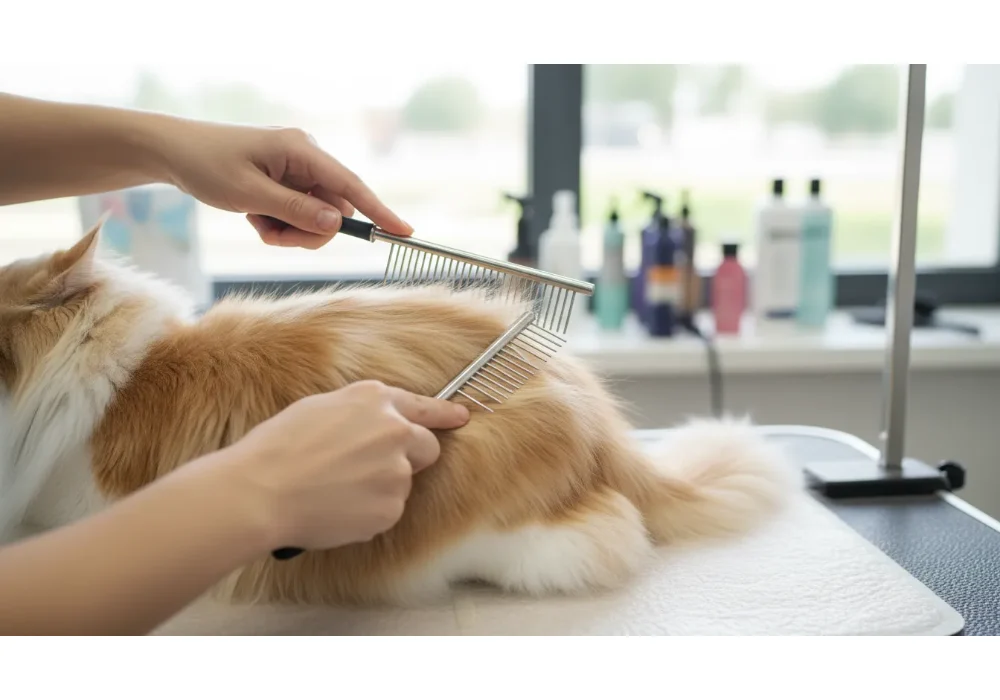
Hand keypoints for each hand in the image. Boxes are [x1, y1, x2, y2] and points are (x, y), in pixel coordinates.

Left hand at [156, 119, 412, 248]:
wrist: (174, 152)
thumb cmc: (207, 166)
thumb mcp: (250, 194)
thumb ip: (296, 211)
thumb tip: (337, 225)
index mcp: (301, 150)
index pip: (351, 186)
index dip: (379, 212)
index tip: (404, 232)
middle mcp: (306, 156)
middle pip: (332, 210)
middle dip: (306, 232)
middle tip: (271, 235)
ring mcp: (297, 169)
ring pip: (315, 217)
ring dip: (289, 231)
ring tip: (257, 223)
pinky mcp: (288, 180)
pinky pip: (299, 214)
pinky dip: (279, 224)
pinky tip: (253, 216)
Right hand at [220, 381, 468, 552]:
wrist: (261, 491)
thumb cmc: (278, 448)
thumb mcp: (319, 408)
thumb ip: (358, 413)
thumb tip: (370, 425)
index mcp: (375, 400)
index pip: (424, 406)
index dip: (444, 414)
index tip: (460, 417)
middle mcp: (395, 431)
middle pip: (426, 447)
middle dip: (410, 458)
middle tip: (371, 470)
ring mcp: (397, 471)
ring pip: (401, 483)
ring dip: (378, 489)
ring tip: (334, 491)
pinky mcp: (391, 508)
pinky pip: (386, 511)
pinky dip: (367, 514)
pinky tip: (336, 509)